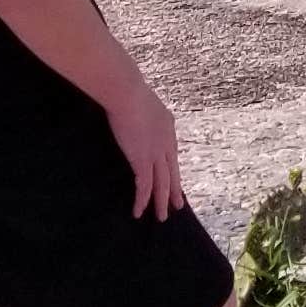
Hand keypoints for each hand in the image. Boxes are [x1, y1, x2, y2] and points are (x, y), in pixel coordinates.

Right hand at [104, 73, 185, 218]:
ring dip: (161, 201)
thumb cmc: (129, 90)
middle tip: (178, 205)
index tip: (174, 179)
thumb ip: (143, 110)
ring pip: (162, 183)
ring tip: (162, 216)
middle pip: (173, 171)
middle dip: (174, 190)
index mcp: (167, 125)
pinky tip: (138, 211)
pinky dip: (142, 200)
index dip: (172, 168)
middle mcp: (166, 142)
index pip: (172, 153)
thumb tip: (134, 110)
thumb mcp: (142, 100)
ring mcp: (156, 153)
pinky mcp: (143, 160)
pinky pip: (144, 186)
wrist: (128, 93)